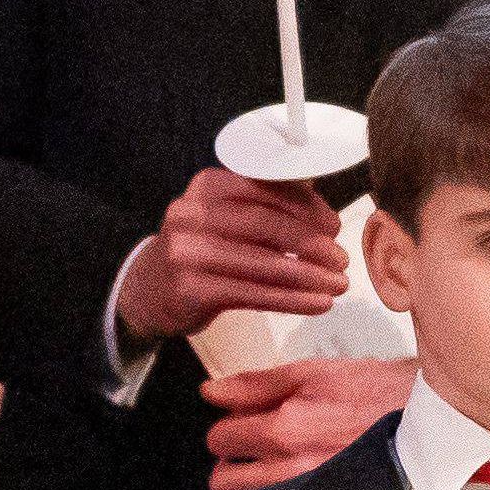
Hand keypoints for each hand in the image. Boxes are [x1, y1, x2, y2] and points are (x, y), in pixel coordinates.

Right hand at [112, 167, 348, 347]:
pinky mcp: (191, 290)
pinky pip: (253, 294)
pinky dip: (292, 300)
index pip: (266, 190)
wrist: (148, 291)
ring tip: (338, 285)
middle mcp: (192, 213)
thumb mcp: (223, 218)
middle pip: (266, 225)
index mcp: (207, 186)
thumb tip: (324, 213)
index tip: (334, 226)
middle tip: (341, 260)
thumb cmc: (201, 251)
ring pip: (263, 264)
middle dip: (312, 243)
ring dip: (309, 276)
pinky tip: (317, 304)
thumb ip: (264, 208)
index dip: (308, 207)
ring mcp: (187, 253)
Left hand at [200, 352, 416, 489]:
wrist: (429, 422)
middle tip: (253, 451)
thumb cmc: (378, 394)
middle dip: (231, 463)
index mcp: (285, 430)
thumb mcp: (313, 373)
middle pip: (223, 481)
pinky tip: (293, 488)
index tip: (242, 426)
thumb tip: (211, 392)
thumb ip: (255, 385)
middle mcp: (292, 471)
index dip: (228, 429)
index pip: (219, 440)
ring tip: (275, 469)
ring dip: (250, 488)